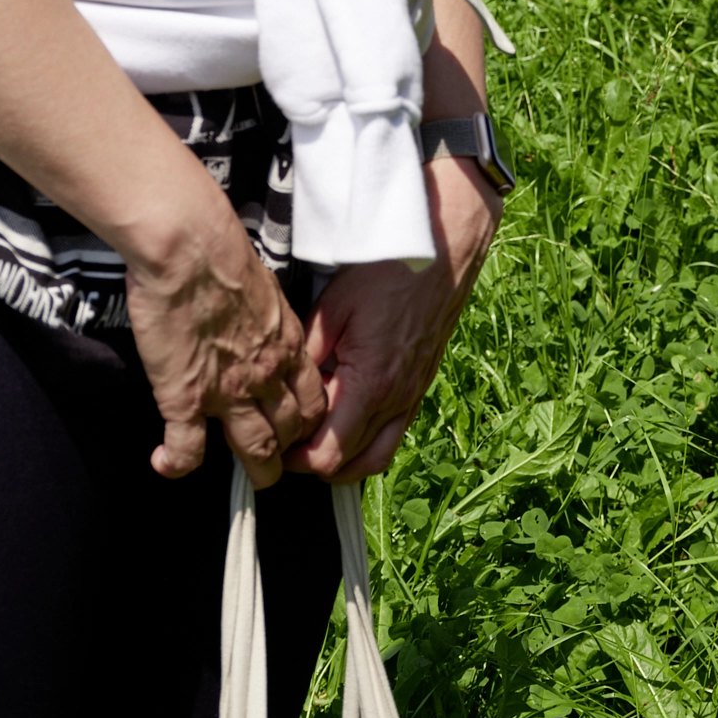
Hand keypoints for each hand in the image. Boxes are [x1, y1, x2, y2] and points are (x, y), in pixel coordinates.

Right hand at [125, 206, 327, 486]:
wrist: (190, 248)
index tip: (298, 427)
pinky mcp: (186, 398)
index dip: (309, 420)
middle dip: (291, 451)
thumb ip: (265, 318)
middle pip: (291, 430)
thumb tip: (255, 322)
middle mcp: (267, 374)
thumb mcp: (264, 289)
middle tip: (279, 461)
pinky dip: (177, 463)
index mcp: (288, 345)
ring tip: (249, 482)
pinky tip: (166, 464)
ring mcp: (228, 392)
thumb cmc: (221, 255)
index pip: (312, 397)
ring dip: (256, 469)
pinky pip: (188, 449)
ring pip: (256, 449)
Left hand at [285, 154, 502, 484]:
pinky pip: (392, 435)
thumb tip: (284, 384)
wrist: (443, 252)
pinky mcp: (419, 386)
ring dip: (342, 460)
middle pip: (348, 466)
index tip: (274, 438)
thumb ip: (307, 355)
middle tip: (285, 440)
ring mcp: (412, 397)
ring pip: (374, 459)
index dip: (293, 458)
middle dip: (311, 462)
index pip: (327, 455)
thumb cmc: (389, 272)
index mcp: (369, 385)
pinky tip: (346, 422)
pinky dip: (366, 443)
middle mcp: (395, 401)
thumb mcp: (333, 307)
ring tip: (314, 441)